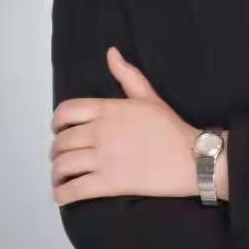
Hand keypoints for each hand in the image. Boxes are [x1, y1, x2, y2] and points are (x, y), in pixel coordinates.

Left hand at [50, 46, 198, 202]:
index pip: (65, 112)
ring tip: (61, 179)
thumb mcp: (149, 97)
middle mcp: (99, 132)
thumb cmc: (171, 129)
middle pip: (61, 142)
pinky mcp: (108, 183)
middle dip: (56, 152)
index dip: (56, 124)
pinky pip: (74, 189)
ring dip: (56, 174)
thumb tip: (111, 53)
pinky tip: (62, 196)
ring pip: (63, 166)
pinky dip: (62, 194)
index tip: (59, 132)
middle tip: (62, 159)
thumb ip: (127, 75)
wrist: (191, 158)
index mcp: (107, 110)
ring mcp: (102, 158)